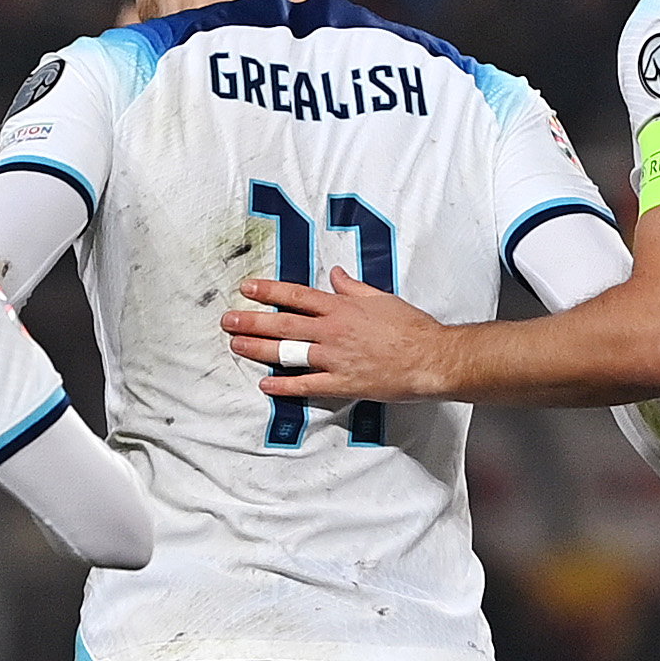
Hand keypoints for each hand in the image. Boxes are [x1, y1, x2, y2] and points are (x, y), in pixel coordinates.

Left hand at [222, 268, 451, 401]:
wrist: (431, 358)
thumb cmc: (411, 328)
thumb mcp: (382, 298)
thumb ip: (354, 288)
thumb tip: (337, 275)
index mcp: (341, 308)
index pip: (296, 296)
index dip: (269, 291)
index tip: (247, 289)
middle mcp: (332, 331)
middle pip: (283, 323)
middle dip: (252, 321)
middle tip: (228, 320)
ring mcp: (335, 358)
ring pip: (288, 352)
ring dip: (258, 349)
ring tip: (236, 346)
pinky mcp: (343, 383)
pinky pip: (306, 385)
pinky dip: (284, 385)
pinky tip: (265, 383)